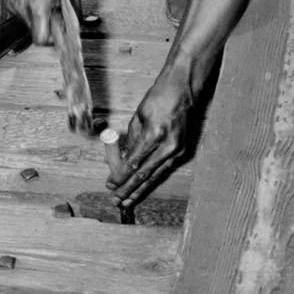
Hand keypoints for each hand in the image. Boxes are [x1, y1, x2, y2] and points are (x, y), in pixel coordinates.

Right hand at [9, 0, 78, 44]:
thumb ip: (74, 14)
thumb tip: (75, 31)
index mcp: (38, 6)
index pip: (40, 39)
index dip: (51, 40)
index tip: (58, 33)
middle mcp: (22, 8)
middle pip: (35, 33)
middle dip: (47, 27)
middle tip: (56, 14)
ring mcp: (14, 5)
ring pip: (29, 25)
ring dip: (39, 19)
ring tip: (47, 2)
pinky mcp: (10, 3)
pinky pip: (23, 16)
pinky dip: (32, 12)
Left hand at [107, 69, 195, 207]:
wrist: (181, 91)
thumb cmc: (157, 99)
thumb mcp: (138, 118)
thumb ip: (131, 141)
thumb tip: (122, 160)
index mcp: (153, 135)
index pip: (133, 163)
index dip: (120, 176)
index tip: (110, 184)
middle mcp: (166, 146)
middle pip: (144, 174)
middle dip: (128, 189)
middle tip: (115, 200)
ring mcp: (176, 150)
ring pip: (155, 176)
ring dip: (140, 190)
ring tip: (127, 202)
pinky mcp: (182, 152)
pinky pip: (163, 170)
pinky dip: (152, 180)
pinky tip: (143, 189)